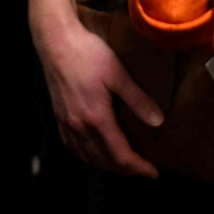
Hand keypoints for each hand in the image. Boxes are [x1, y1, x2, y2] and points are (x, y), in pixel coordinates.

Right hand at [28, 0, 161, 177]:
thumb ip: (138, 100)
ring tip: (122, 164)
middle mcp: (79, 126)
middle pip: (104, 161)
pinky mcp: (59, 115)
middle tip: (143, 170)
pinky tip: (93, 151)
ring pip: (87, 156)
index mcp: (96, 118)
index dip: (138, 167)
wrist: (55, 40)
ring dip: (106, 165)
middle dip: (125, 170)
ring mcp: (66, 122)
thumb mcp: (117, 74)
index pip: (120, 155)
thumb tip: (158, 122)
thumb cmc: (87, 53)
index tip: (154, 173)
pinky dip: (87, 155)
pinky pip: (73, 146)